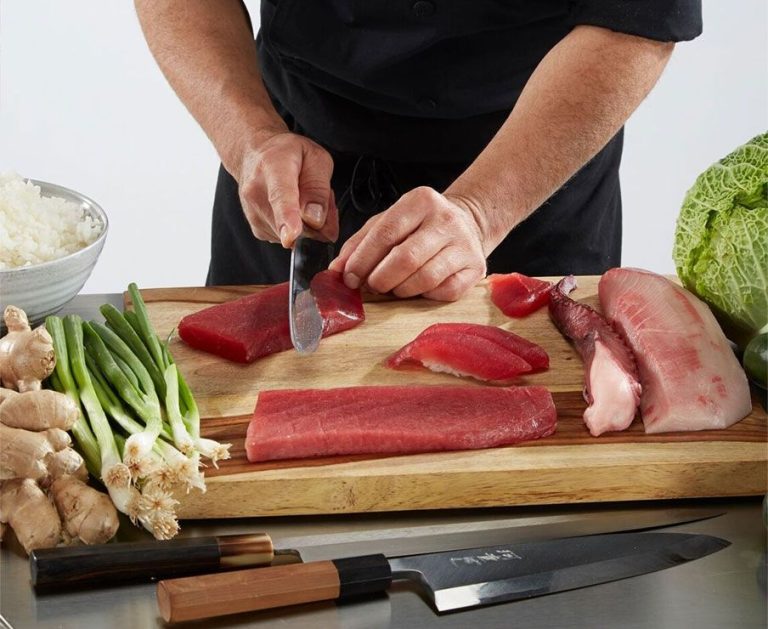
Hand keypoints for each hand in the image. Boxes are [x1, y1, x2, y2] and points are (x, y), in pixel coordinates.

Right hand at [236, 131, 337, 247]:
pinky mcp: (258, 229)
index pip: (280, 196)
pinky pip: (288, 238)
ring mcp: (254, 214)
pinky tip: (294, 210)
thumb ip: (318, 188)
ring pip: (295, 236)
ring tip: (303, 199)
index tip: (292, 234)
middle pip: (294, 224)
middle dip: (318, 220)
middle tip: (319, 197)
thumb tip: (316, 220)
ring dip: (308, 224)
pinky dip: (298, 229)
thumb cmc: (287, 153)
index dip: (288, 218)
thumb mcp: (316, 158)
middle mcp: (256, 192)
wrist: (254, 155)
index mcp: (273, 168)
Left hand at [329, 187, 486, 300]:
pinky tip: (419, 289)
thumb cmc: (419, 226)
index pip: (385, 233)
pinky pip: (445, 291)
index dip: (362, 259)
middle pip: (406, 258)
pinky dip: (426, 296)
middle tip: (372, 286)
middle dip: (381, 279)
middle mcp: (445, 220)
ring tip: (394, 288)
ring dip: (401, 290)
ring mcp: (464, 244)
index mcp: (420, 201)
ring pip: (425, 278)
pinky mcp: (476, 268)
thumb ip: (361, 243)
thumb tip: (337, 271)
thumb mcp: (389, 222)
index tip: (349, 277)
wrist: (467, 223)